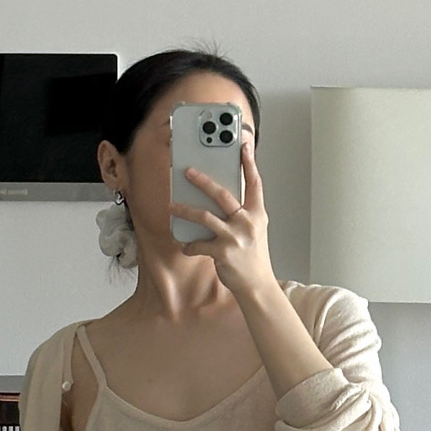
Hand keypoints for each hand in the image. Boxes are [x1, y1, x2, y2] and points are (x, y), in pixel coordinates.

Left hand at [172, 136, 275, 296]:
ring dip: (185, 210)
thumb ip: (242, 212)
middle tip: (187, 171)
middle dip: (202, 181)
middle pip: (222, 194)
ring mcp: (235, 237)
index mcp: (257, 214)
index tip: (243, 145)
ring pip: (204, 216)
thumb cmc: (253, 256)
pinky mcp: (223, 252)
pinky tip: (185, 246)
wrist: (257, 285)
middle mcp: (247, 222)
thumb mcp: (254, 230)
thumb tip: (218, 197)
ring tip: (173, 206)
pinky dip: (189, 245)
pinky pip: (198, 243)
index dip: (249, 163)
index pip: (254, 183)